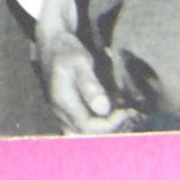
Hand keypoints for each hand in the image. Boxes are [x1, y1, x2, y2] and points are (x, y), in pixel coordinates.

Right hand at [34, 0, 138, 134]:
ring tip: (122, 114)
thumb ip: (90, 85)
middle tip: (127, 113)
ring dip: (107, 130)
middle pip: (89, 136)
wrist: (52, 43)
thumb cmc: (68, 50)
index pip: (90, 128)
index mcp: (64, 102)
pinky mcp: (67, 112)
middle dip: (112, 129)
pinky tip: (112, 113)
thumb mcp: (81, 62)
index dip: (112, 124)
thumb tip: (103, 109)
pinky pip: (83, 129)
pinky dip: (101, 126)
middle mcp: (61, 113)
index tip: (127, 110)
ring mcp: (62, 114)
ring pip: (85, 135)